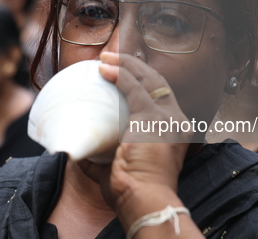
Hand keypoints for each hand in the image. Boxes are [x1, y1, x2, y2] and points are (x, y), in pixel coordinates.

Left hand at [78, 52, 192, 227]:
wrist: (146, 200)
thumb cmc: (134, 191)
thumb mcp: (121, 167)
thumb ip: (104, 157)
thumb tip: (80, 153)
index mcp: (175, 131)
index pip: (161, 97)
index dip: (143, 82)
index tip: (124, 74)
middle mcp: (176, 120)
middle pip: (158, 83)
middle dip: (135, 67)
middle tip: (113, 59)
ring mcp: (166, 117)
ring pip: (148, 80)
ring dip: (125, 65)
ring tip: (106, 58)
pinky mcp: (152, 116)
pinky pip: (134, 88)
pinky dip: (119, 75)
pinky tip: (104, 69)